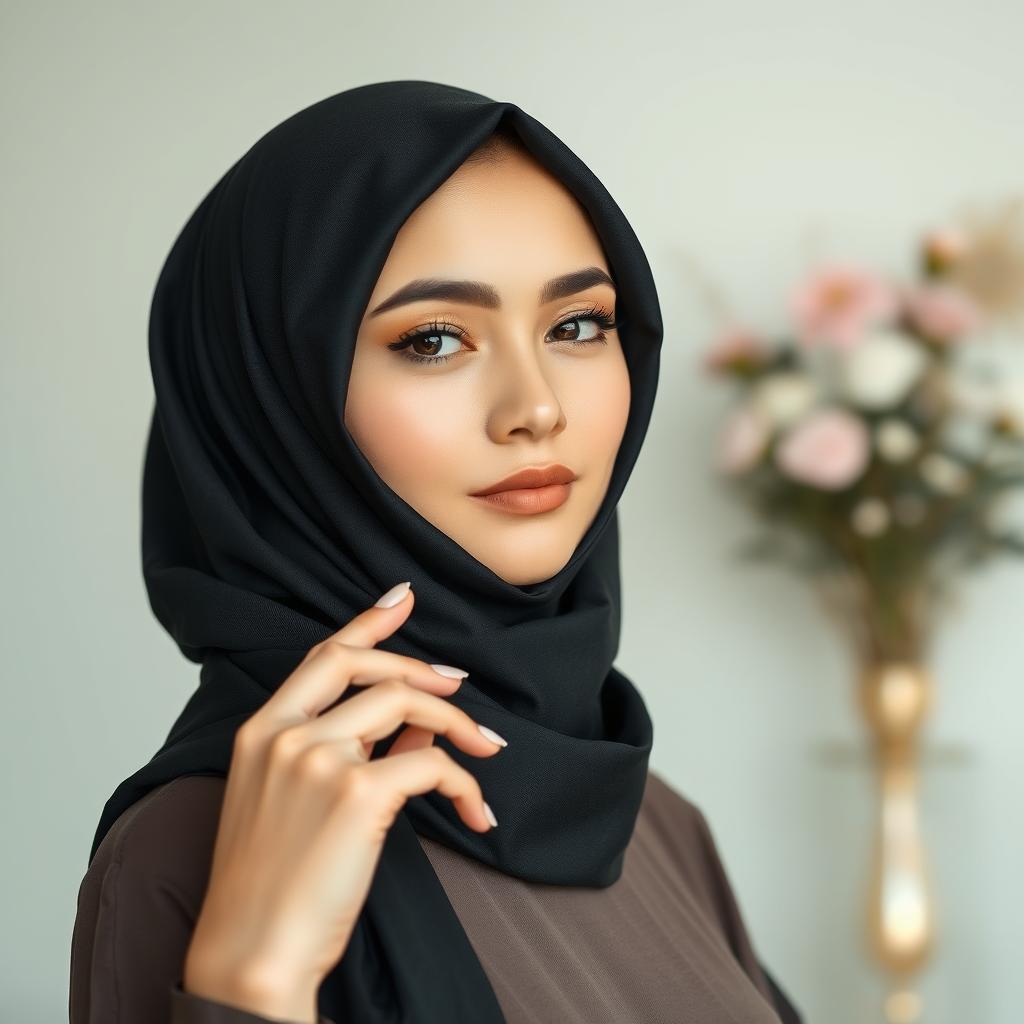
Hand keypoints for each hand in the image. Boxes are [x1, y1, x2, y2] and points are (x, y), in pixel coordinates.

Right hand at [182, 580, 505, 1022]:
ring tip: (487, 748)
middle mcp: (285, 734)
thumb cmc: (270, 888)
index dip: (366, 623)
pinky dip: (466, 783)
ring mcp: (318, 759)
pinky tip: (478, 811)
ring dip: (458, 722)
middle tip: (459, 684)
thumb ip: (354, 752)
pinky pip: (432, 765)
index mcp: (260, 732)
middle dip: (421, 667)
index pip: (321, 657)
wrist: (250, 958)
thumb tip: (418, 726)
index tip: (401, 599)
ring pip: (407, 705)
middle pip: (365, 667)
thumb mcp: (296, 804)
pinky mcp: (357, 794)